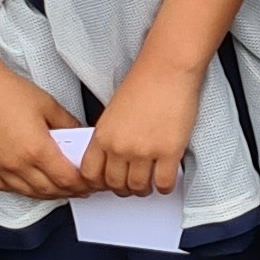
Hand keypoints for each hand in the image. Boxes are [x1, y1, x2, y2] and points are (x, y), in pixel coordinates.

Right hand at [0, 65, 93, 202]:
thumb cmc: (7, 91)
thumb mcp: (49, 105)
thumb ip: (68, 124)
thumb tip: (80, 135)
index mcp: (37, 150)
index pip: (66, 178)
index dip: (82, 185)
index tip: (90, 184)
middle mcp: (17, 164)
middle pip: (49, 189)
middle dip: (68, 192)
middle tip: (80, 190)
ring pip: (28, 192)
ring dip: (46, 194)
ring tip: (59, 190)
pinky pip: (4, 187)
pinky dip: (19, 190)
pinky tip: (27, 186)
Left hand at [81, 55, 202, 196]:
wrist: (167, 70)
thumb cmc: (144, 83)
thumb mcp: (113, 112)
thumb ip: (109, 137)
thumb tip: (113, 159)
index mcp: (102, 136)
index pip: (90, 174)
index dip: (98, 184)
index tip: (106, 184)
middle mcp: (120, 147)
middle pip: (115, 184)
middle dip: (123, 189)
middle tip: (130, 185)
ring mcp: (144, 151)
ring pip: (138, 187)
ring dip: (143, 189)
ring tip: (149, 184)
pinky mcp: (169, 152)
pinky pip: (163, 183)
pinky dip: (164, 187)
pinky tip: (165, 182)